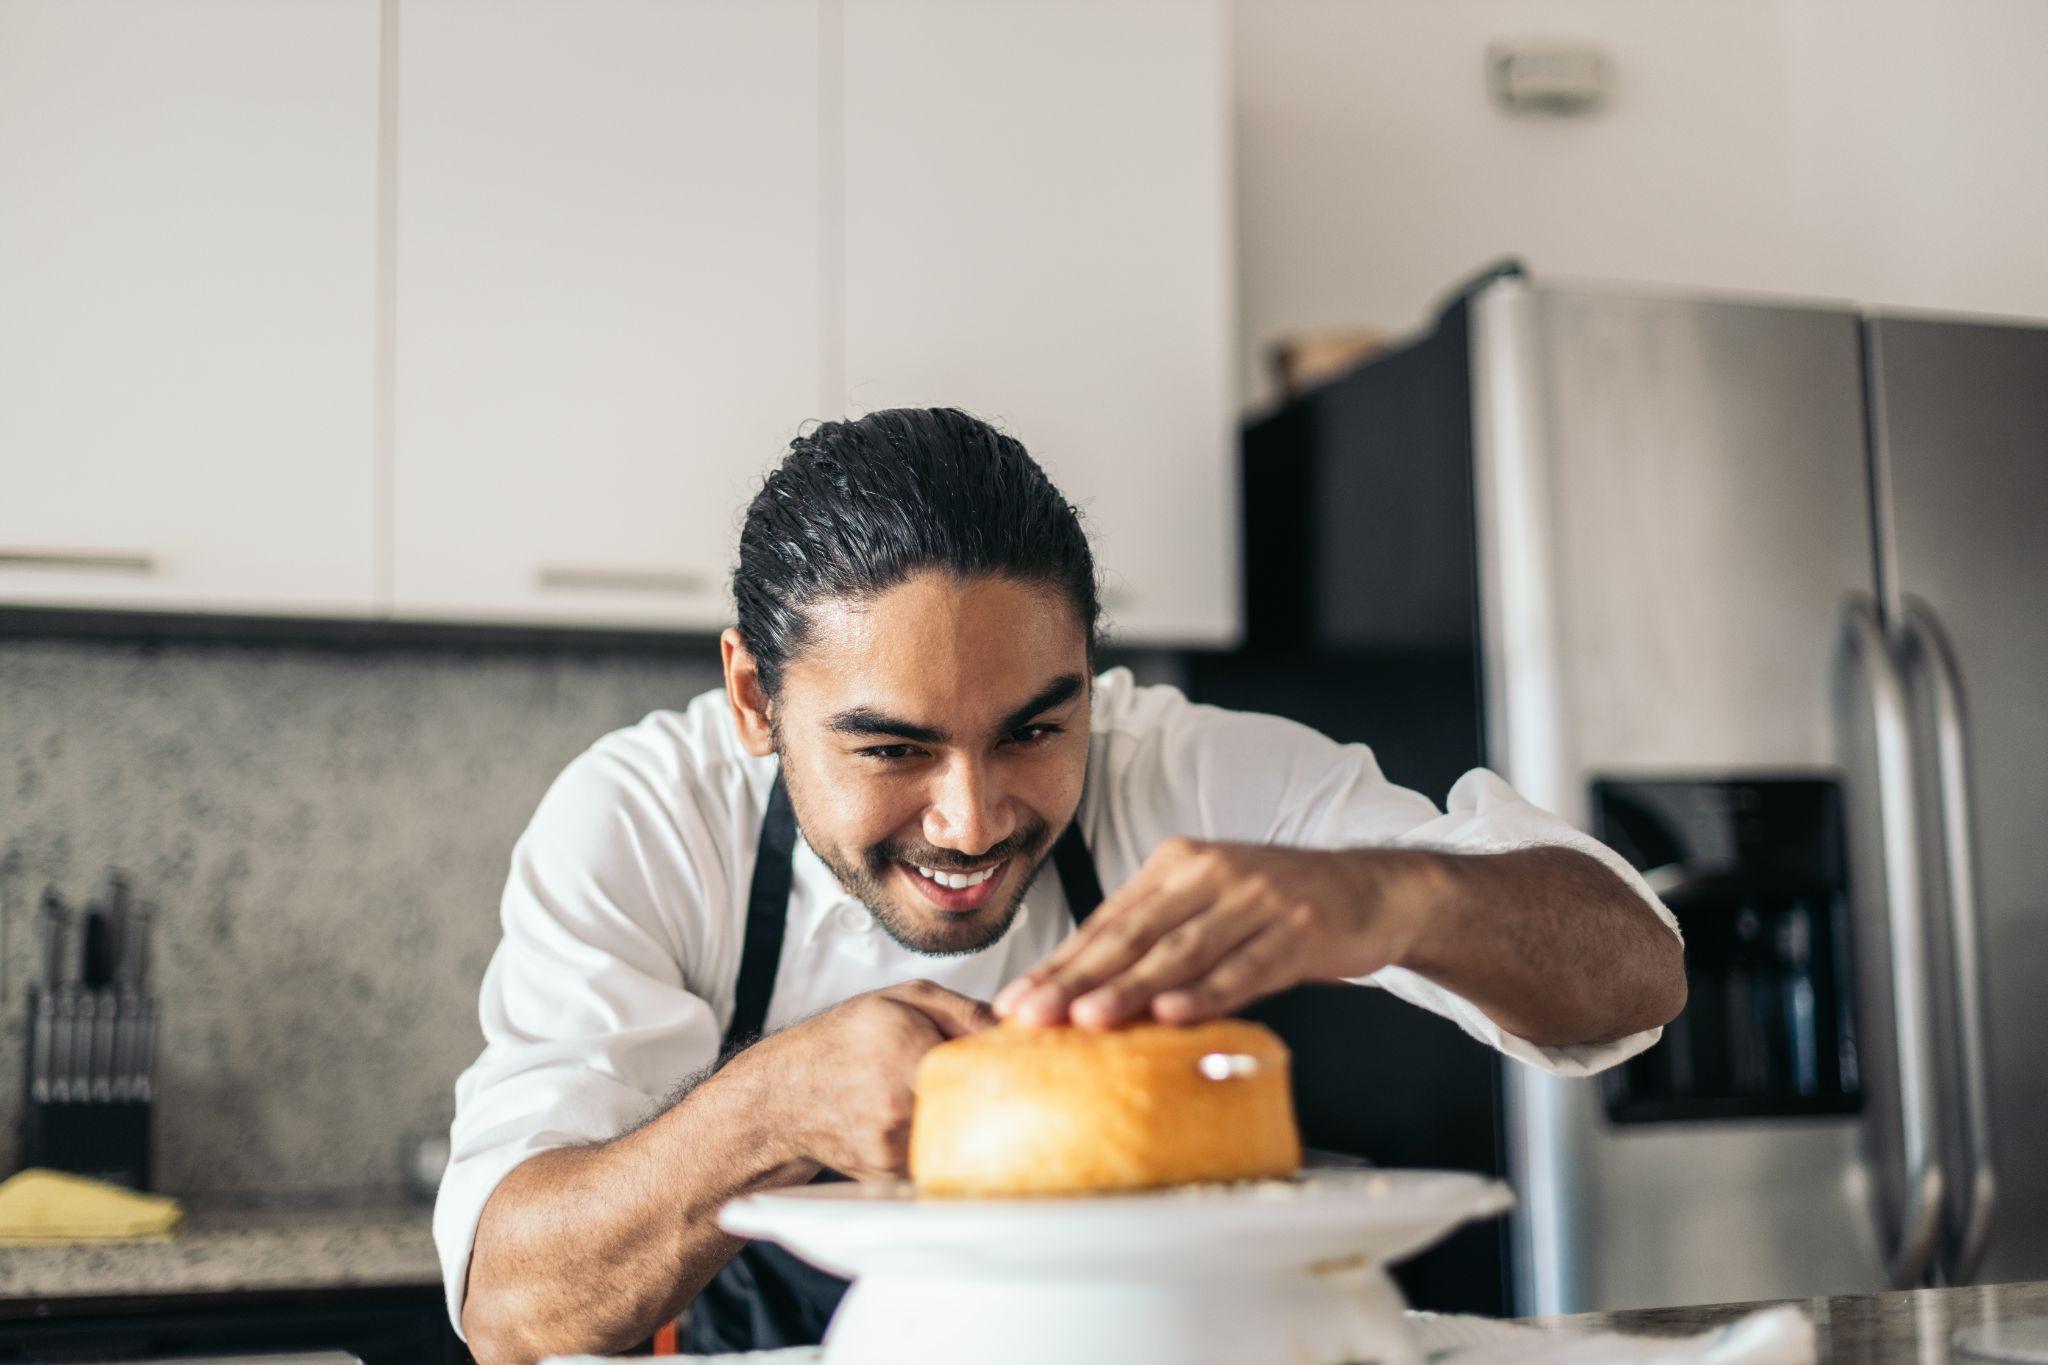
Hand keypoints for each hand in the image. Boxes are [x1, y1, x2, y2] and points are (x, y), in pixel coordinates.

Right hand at [742, 980, 994, 1180]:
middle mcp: (899, 1106)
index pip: (986, 1071)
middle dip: (996, 1100)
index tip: (1028, 1069)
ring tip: (959, 1102)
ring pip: (960, 1138)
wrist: (784, 1096)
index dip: (1012, 1070)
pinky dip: (943, 1143)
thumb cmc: (842, 1041)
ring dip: (969, 1123)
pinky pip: (936, 1159)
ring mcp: (893, 1146)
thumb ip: (963, 1010)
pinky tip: (930, 1124)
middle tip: (1005, 1089)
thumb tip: (1015, 1028)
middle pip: (980, 1110)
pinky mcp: (889, 1174)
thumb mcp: (902, 999)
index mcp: (907, 1054)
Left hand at [992, 839, 1442, 1028]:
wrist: (1372, 888)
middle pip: (1131, 935)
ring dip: (1132, 988)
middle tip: (1031, 1016)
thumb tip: (1085, 994)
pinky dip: (1207, 993)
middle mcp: (1210, 873)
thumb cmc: (1277, 908)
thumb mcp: (1210, 906)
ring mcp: (1257, 898)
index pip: (1106, 922)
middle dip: (1075, 979)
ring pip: (1181, 951)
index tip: (1015, 1002)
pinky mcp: (1300, 927)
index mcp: (1176, 863)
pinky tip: (1174, 1014)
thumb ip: (1156, 939)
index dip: (1058, 964)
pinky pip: (1246, 968)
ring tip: (1088, 1019)